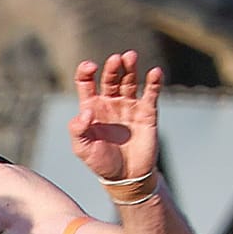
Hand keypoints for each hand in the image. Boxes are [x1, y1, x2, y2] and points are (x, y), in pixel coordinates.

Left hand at [68, 51, 162, 184]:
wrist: (126, 176)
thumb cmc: (101, 162)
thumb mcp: (82, 148)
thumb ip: (78, 130)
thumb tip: (86, 111)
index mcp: (91, 108)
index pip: (86, 83)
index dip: (86, 72)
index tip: (90, 67)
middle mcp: (110, 103)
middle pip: (110, 79)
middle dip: (112, 68)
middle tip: (115, 59)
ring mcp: (129, 106)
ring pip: (129, 81)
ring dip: (130, 68)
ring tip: (130, 57)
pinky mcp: (147, 112)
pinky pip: (151, 93)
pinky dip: (154, 82)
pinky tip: (155, 72)